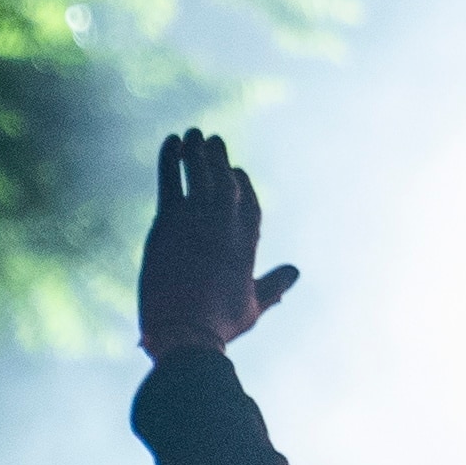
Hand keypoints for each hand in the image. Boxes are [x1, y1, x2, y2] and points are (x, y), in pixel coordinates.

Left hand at [140, 130, 298, 357]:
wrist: (186, 330)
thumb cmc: (219, 324)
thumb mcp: (253, 305)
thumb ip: (275, 285)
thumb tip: (296, 272)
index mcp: (248, 244)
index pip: (250, 204)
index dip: (244, 185)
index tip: (236, 171)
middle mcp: (227, 226)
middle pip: (227, 182)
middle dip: (221, 160)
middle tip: (213, 140)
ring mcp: (199, 220)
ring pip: (200, 175)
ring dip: (198, 152)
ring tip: (194, 134)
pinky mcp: (169, 220)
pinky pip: (170, 180)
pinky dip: (170, 159)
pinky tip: (171, 142)